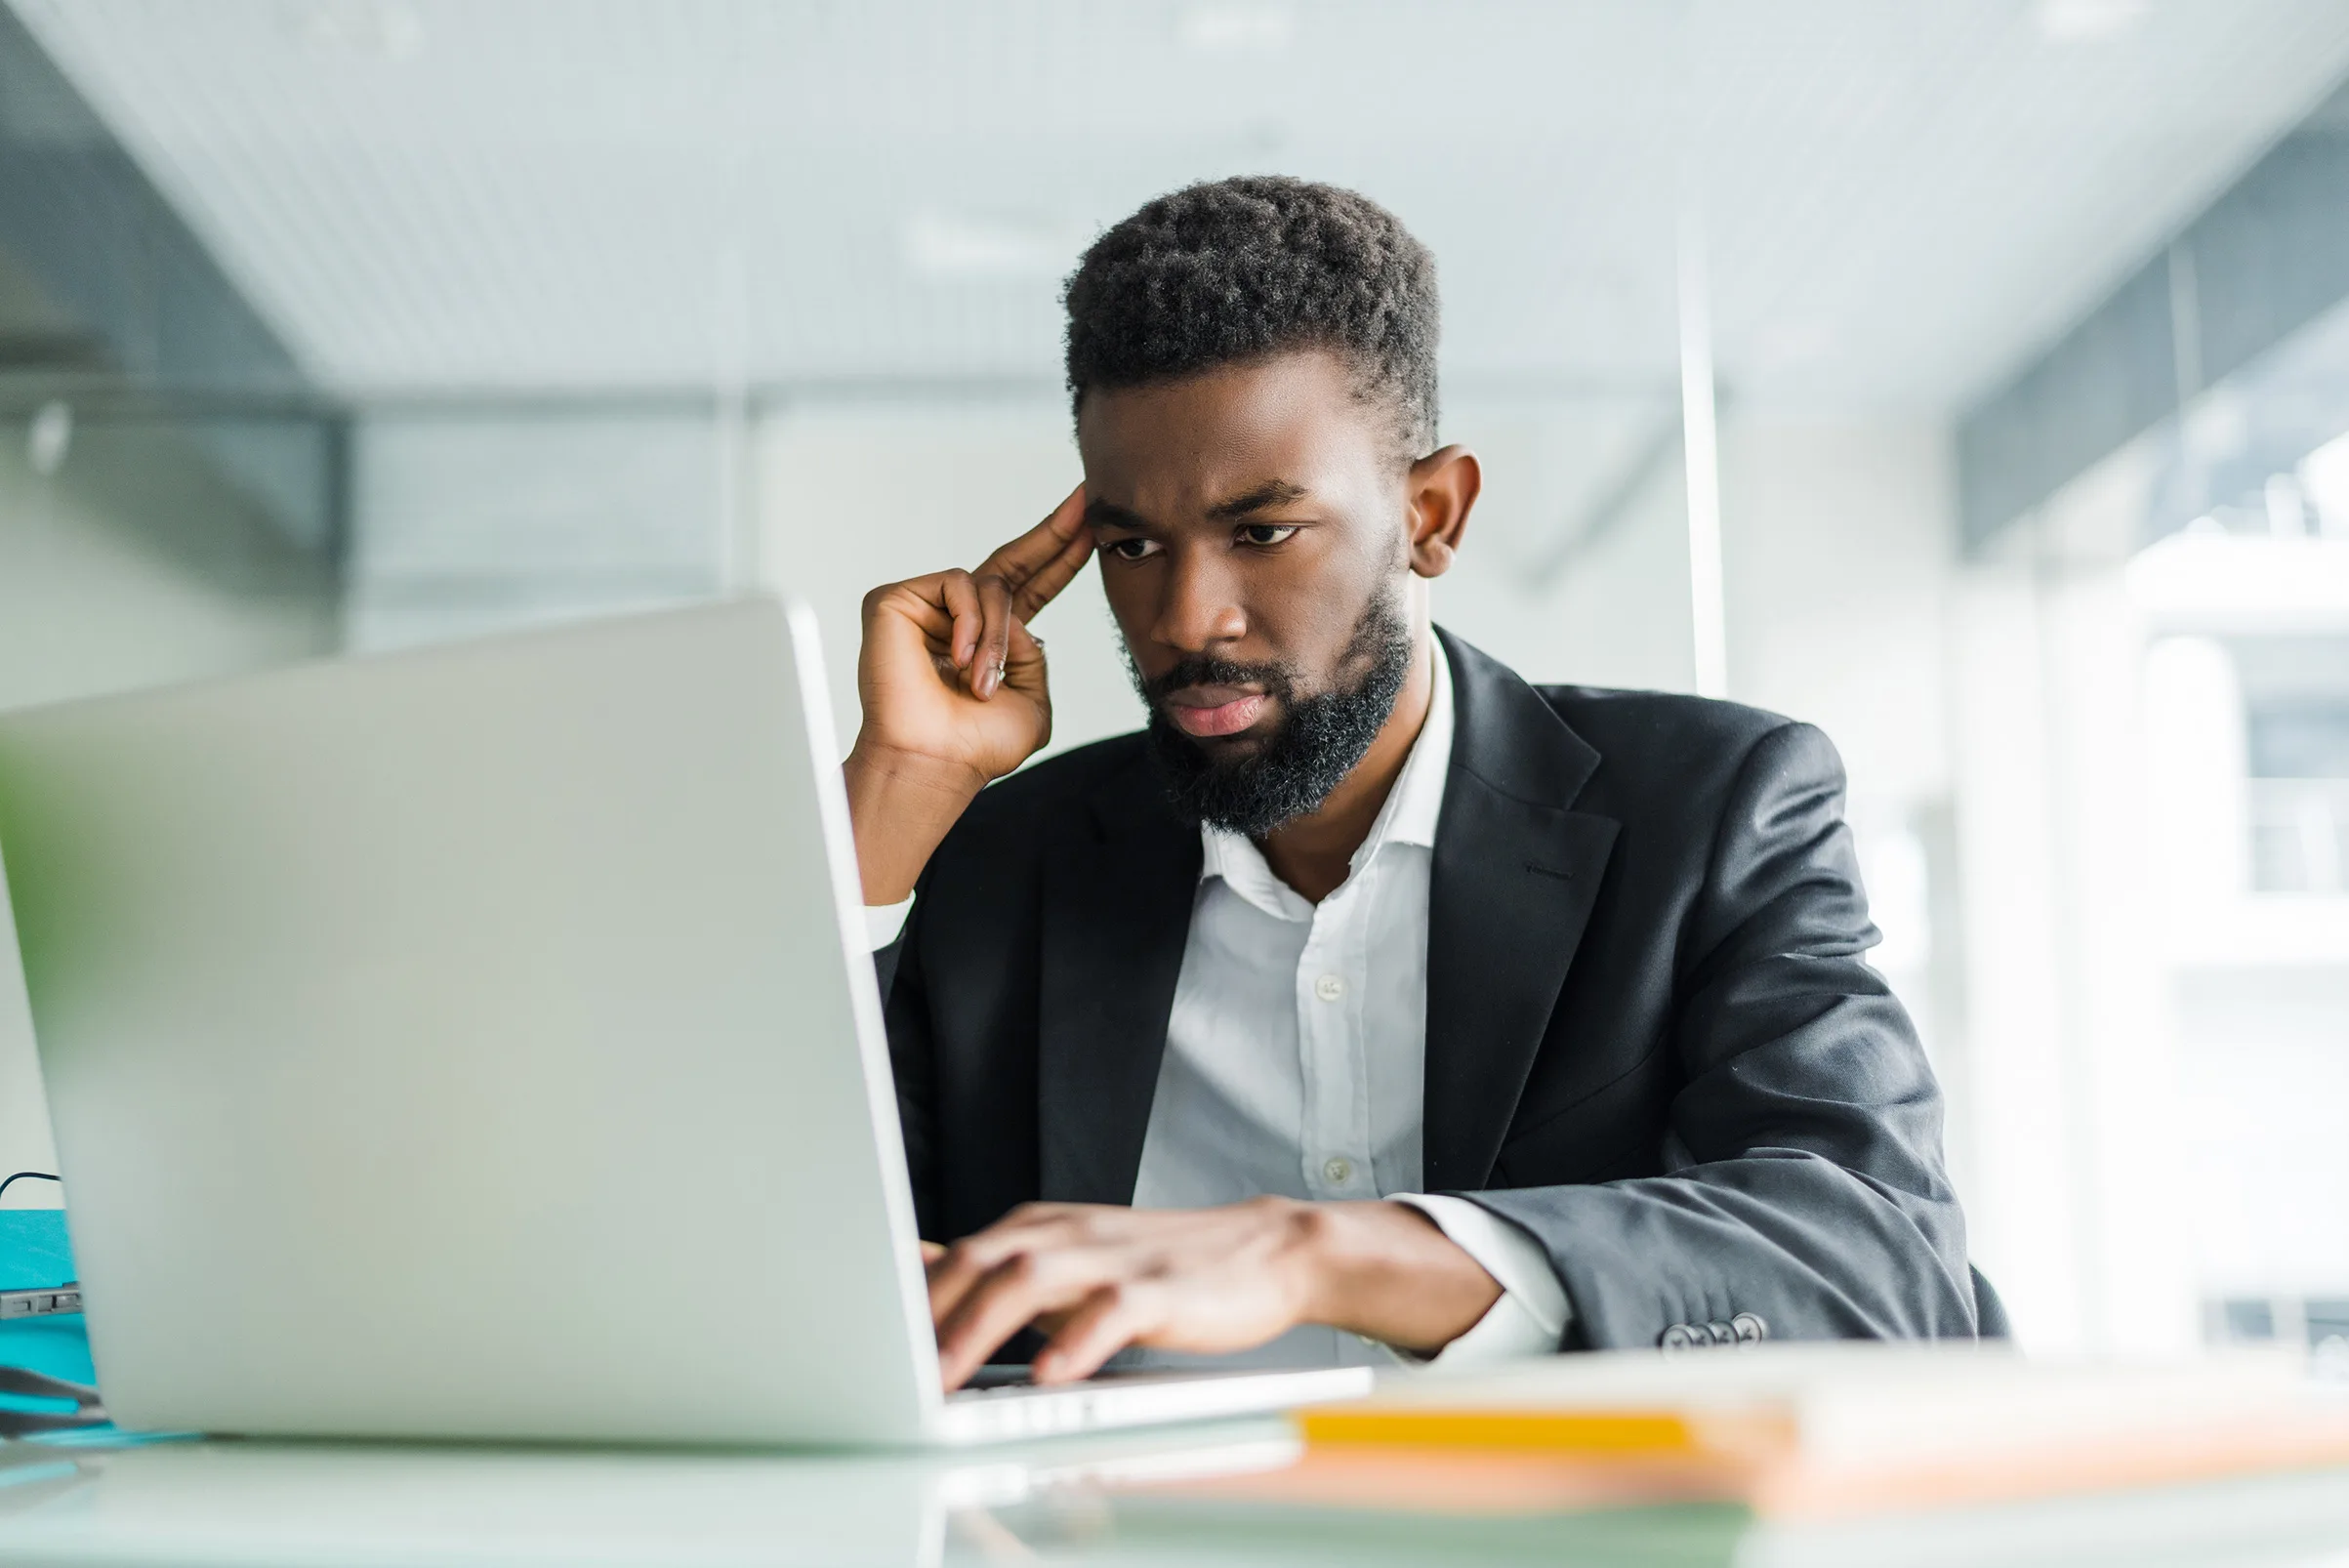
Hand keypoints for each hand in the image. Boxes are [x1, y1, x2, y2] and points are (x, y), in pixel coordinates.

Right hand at [845, 487, 1093, 902]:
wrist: (934, 762)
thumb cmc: (976, 746)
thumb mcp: (1032, 702)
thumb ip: (1036, 655)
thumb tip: (1017, 617)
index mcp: (993, 642)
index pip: (1034, 588)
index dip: (1062, 557)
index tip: (1091, 527)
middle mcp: (959, 619)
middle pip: (1011, 561)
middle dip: (1053, 531)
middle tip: (1087, 499)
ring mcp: (927, 608)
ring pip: (990, 586)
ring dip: (997, 636)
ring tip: (980, 683)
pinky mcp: (897, 601)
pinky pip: (957, 585)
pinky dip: (970, 623)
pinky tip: (957, 661)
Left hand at [923, 1199, 1504, 1389]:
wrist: (1265, 1251)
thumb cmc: (1159, 1266)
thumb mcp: (1068, 1260)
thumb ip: (1000, 1270)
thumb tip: (917, 1272)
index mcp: (1036, 1228)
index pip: (951, 1255)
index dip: (899, 1297)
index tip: (854, 1340)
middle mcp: (1063, 1233)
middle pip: (976, 1260)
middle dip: (923, 1314)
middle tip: (880, 1370)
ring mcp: (1110, 1258)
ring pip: (1027, 1279)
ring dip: (977, 1329)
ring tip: (942, 1379)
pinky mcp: (1158, 1288)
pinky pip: (1109, 1312)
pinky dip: (1074, 1341)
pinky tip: (1048, 1374)